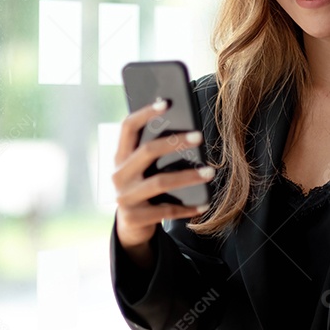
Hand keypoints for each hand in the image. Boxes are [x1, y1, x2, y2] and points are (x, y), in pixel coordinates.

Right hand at [113, 100, 212, 268]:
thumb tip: (188, 130)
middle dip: (175, 142)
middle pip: (147, 151)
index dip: (145, 113)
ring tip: (211, 172)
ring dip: (188, 176)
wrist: (132, 227)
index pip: (127, 127)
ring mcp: (124, 197)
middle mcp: (119, 175)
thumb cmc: (145, 188)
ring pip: (159, 182)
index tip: (166, 102)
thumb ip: (155, 152)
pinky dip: (187, 208)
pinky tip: (205, 204)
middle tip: (200, 137)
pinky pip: (166, 211)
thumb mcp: (144, 169)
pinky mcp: (134, 218)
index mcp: (120, 156)